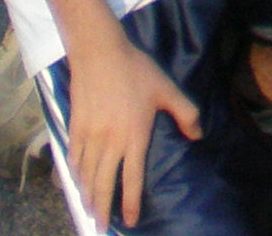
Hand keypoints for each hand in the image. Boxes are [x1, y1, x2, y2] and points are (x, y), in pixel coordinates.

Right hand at [64, 29, 199, 228]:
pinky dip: (76, 174)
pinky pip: (74, 158)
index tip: (130, 221)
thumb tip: (197, 135)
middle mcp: (110, 141)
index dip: (130, 203)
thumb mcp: (166, 89)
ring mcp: (89, 135)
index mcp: (134, 135)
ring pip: (86, 175)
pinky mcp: (75, 126)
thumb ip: (185, 113)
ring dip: (88, 195)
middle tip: (99, 227)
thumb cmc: (136, 70)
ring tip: (90, 210)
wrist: (99, 52)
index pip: (131, 178)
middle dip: (102, 208)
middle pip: (103, 184)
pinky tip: (78, 181)